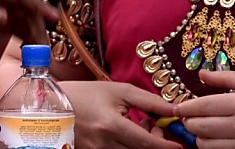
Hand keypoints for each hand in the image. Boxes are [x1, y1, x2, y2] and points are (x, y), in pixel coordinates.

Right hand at [61, 80, 176, 148]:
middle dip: (155, 142)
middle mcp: (104, 144)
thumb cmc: (88, 94)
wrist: (54, 106)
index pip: (146, 142)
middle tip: (155, 125)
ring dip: (142, 144)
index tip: (180, 145)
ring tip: (140, 125)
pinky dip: (129, 146)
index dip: (165, 146)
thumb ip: (148, 101)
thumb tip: (172, 109)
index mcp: (111, 126)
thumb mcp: (119, 90)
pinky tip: (128, 133)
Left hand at [173, 71, 234, 148]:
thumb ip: (227, 78)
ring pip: (207, 146)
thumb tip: (201, 74)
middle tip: (186, 116)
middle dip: (189, 122)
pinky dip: (212, 148)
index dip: (186, 106)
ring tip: (200, 128)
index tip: (176, 106)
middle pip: (201, 128)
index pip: (204, 106)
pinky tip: (214, 139)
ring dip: (198, 137)